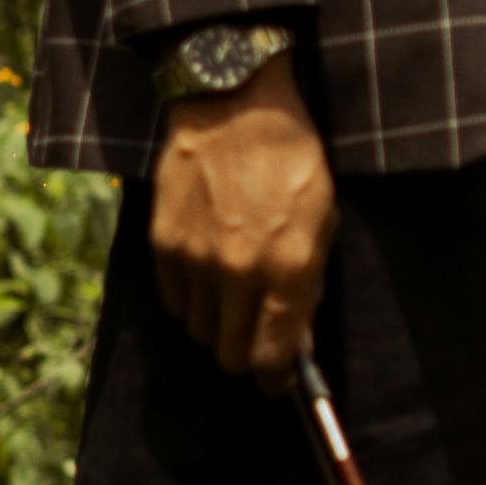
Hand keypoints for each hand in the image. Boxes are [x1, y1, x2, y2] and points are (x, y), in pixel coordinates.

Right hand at [149, 64, 338, 381]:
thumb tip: (297, 340)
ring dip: (217, 327)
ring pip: (199, 332)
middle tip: (256, 343)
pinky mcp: (164, 244)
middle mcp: (239, 272)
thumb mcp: (321, 219)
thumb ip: (309, 284)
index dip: (277, 379)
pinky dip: (191, 300)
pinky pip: (175, 301)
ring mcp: (196, 259)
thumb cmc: (291, 158)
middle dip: (246, 359)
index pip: (273, 356)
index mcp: (288, 267)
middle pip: (229, 356)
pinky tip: (208, 275)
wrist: (233, 105)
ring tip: (234, 299)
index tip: (280, 380)